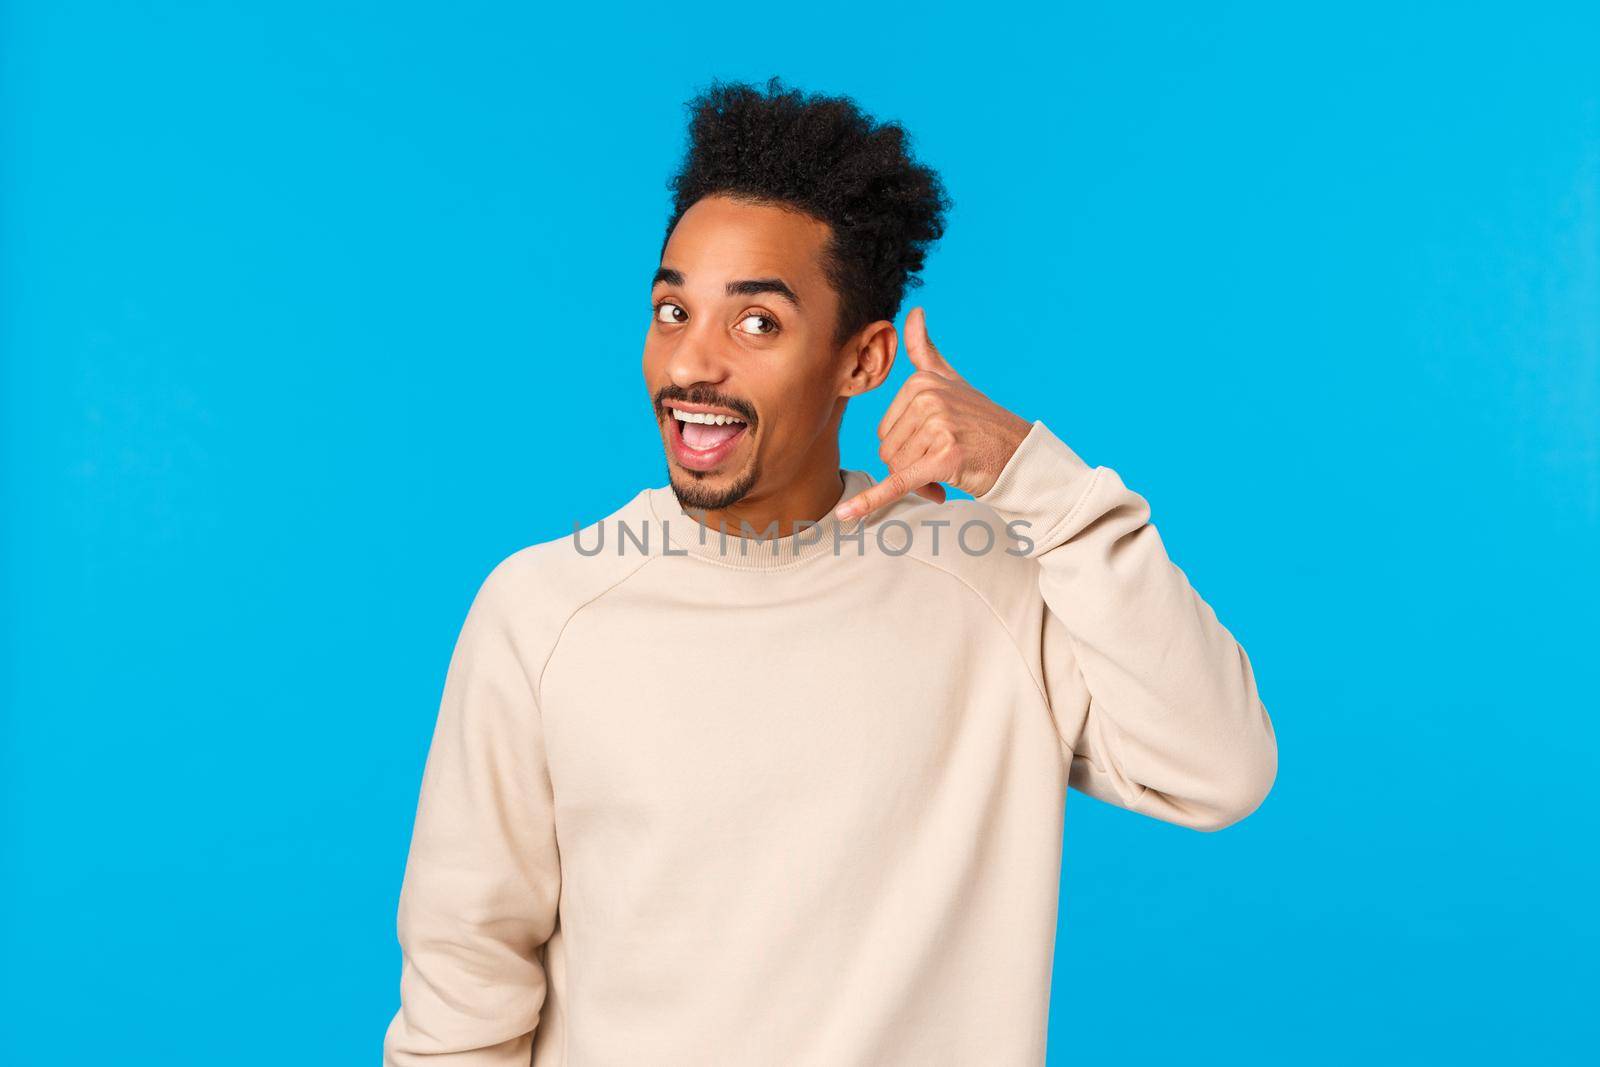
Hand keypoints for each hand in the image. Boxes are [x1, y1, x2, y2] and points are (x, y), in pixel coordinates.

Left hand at [835, 306, 1032, 520]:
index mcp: (921, 382)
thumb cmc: (982, 424)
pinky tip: (849, 516)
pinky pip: (900, 484)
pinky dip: (873, 502)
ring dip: (921, 482)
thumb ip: (925, 350)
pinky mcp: (945, 457)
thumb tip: (913, 312)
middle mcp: (927, 399)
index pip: (886, 431)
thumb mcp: (952, 381)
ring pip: (898, 470)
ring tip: (951, 472)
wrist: (1021, 456)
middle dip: (912, 467)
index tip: (936, 446)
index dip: (908, 448)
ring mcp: (937, 426)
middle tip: (944, 464)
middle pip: (889, 451)